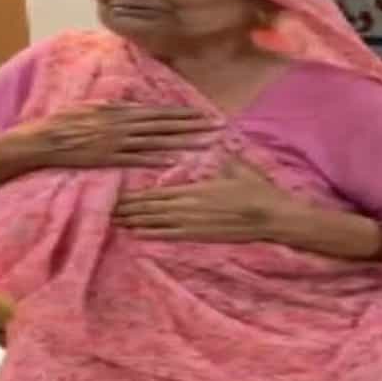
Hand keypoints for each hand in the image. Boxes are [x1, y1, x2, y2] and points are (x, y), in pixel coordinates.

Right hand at [12, 103, 219, 169]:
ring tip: (204, 143)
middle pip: (165, 125)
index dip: (182, 113)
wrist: (45, 139)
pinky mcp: (110, 158)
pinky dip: (156, 158)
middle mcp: (124, 124)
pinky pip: (137, 158)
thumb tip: (133, 104)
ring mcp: (118, 142)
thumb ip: (116, 107)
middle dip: (191, 126)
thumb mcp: (94, 107)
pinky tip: (174, 160)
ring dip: (182, 142)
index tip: (202, 113)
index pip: (159, 112)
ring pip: (157, 141)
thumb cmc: (67, 121)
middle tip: (215, 126)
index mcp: (121, 111)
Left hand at [113, 154, 292, 242]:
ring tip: (118, 222)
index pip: (158, 193)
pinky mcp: (203, 236)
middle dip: (130, 209)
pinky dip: (154, 234)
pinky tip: (140, 234)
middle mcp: (189, 207)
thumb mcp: (240, 168)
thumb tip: (218, 144)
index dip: (137, 196)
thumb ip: (225, 159)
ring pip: (158, 223)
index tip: (119, 196)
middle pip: (152, 208)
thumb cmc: (259, 191)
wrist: (272, 217)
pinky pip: (172, 236)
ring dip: (137, 222)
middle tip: (109, 211)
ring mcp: (194, 224)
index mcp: (196, 188)